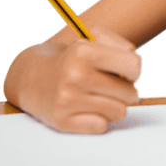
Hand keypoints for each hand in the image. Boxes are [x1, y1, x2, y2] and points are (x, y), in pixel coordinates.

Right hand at [13, 26, 143, 133]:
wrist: (31, 78)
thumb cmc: (72, 59)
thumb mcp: (92, 39)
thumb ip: (121, 47)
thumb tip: (134, 72)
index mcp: (83, 52)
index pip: (133, 65)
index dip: (134, 70)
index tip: (125, 72)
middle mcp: (75, 76)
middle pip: (130, 94)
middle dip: (125, 91)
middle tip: (109, 86)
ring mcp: (67, 100)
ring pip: (119, 112)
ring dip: (114, 106)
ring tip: (100, 97)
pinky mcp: (62, 121)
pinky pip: (102, 126)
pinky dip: (100, 120)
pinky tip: (88, 110)